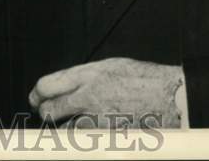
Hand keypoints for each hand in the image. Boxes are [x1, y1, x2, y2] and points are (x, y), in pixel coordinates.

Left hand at [28, 57, 182, 126]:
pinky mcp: (106, 138)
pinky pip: (85, 141)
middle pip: (49, 110)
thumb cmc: (146, 80)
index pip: (47, 85)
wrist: (172, 99)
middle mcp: (88, 96)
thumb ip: (86, 76)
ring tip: (74, 122)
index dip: (37, 93)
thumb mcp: (111, 66)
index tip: (36, 97)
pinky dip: (84, 139)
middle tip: (45, 113)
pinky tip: (91, 133)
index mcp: (88, 75)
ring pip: (65, 130)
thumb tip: (68, 84)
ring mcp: (97, 120)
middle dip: (45, 112)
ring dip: (66, 128)